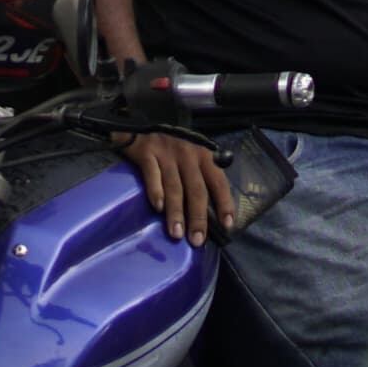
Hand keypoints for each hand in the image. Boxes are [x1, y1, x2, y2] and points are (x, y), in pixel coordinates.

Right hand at [119, 132, 237, 245]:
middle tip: (197, 240)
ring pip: (175, 187)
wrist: (140, 127)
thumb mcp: (193, 156)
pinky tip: (157, 208)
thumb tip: (210, 212)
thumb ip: (201, 177)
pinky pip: (152, 175)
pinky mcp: (146, 153)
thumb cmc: (171, 148)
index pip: (219, 182)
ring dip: (176, 212)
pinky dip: (156, 192)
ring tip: (176, 233)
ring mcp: (167, 154)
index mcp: (205, 157)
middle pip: (197, 190)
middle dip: (198, 217)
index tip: (227, 225)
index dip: (224, 204)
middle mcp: (189, 155)